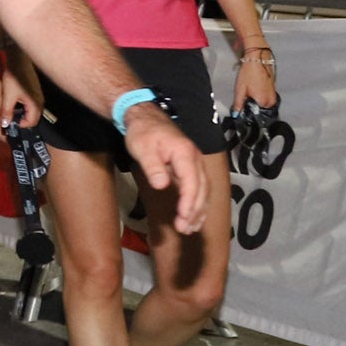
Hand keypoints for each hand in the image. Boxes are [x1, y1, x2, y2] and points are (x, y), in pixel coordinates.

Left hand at [122, 106, 206, 234]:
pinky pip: (200, 188)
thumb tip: (162, 186)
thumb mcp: (142, 148)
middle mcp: (195, 159)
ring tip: (189, 228)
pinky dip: (198, 203)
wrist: (145, 116)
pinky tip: (193, 217)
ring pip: (204, 190)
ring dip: (199, 210)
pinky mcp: (191, 167)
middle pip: (202, 189)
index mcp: (185, 153)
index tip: (182, 218)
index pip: (192, 182)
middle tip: (183, 229)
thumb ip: (152, 167)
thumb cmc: (142, 132)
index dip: (188, 202)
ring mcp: (195, 163)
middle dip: (195, 211)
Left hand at [230, 52, 278, 115]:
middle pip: (259, 111)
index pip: (255, 115)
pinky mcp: (273, 91)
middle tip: (244, 100)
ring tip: (249, 94)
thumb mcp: (240, 90)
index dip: (246, 113)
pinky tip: (253, 91)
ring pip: (263, 105)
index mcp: (263, 103)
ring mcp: (274, 96)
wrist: (258, 59)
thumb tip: (236, 114)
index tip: (241, 110)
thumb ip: (238, 104)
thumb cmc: (249, 73)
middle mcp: (271, 102)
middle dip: (251, 108)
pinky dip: (259, 98)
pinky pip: (266, 99)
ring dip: (255, 103)